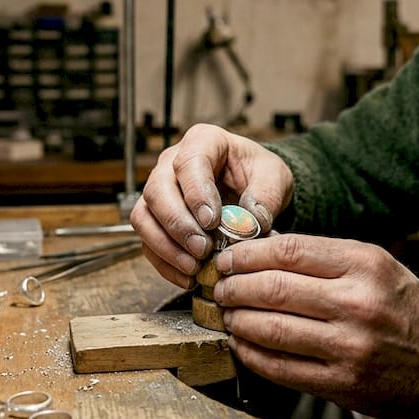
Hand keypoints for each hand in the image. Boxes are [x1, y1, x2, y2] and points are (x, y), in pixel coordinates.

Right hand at [129, 123, 292, 288]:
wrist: (250, 188)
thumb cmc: (258, 175)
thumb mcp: (274, 176)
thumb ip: (266, 195)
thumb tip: (250, 222)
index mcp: (203, 142)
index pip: (189, 163)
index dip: (196, 193)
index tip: (212, 221)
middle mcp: (172, 163)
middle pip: (157, 191)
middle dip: (178, 224)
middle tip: (202, 249)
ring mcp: (159, 190)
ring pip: (144, 217)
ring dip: (166, 246)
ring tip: (193, 267)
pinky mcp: (156, 218)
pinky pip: (147, 241)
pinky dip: (165, 262)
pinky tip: (187, 276)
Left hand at [214, 233, 418, 418]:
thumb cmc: (406, 310)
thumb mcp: (378, 267)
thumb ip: (326, 258)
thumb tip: (260, 252)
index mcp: (366, 265)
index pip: (289, 251)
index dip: (247, 254)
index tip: (228, 258)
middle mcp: (358, 303)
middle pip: (274, 289)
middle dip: (234, 287)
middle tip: (220, 287)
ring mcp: (350, 346)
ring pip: (272, 329)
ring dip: (238, 320)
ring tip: (228, 314)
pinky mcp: (342, 383)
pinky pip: (281, 367)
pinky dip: (252, 354)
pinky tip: (243, 344)